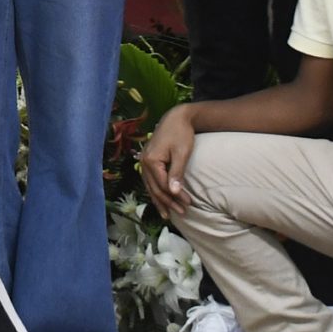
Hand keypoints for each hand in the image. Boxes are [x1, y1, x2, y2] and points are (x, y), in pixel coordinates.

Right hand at [140, 105, 197, 220]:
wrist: (175, 117)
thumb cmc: (181, 133)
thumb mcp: (181, 153)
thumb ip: (176, 173)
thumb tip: (173, 193)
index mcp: (151, 161)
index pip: (163, 185)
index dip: (175, 197)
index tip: (188, 204)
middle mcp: (144, 163)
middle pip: (155, 188)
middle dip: (168, 202)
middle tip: (181, 213)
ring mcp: (144, 162)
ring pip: (150, 187)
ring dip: (160, 201)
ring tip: (168, 214)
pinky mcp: (148, 161)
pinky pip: (150, 181)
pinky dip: (156, 192)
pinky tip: (160, 199)